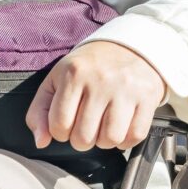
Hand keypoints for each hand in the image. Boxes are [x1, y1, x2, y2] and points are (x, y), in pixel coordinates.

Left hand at [29, 41, 167, 152]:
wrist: (130, 46)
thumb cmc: (89, 68)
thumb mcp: (57, 81)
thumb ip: (39, 111)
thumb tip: (41, 142)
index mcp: (74, 74)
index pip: (59, 125)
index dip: (60, 132)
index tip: (68, 122)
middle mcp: (101, 80)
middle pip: (84, 137)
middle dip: (82, 139)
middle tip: (87, 125)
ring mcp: (126, 89)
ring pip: (110, 139)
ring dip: (105, 141)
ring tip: (104, 126)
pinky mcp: (147, 97)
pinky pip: (135, 136)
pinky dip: (126, 140)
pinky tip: (122, 126)